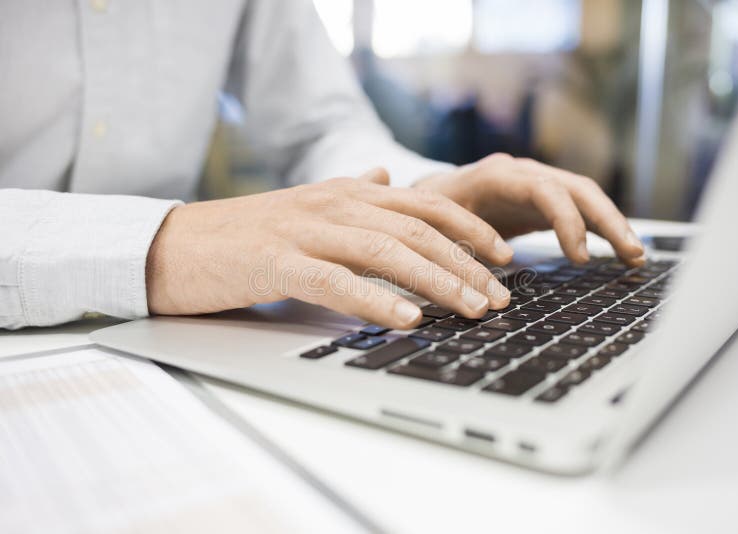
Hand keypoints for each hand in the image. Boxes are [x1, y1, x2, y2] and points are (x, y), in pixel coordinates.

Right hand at [146, 168, 512, 328]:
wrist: (177, 245)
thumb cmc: (247, 233)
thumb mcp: (306, 204)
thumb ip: (351, 192)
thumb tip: (386, 177)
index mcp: (345, 192)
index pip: (423, 203)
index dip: (468, 228)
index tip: (502, 255)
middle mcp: (333, 204)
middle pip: (416, 231)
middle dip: (466, 264)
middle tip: (500, 295)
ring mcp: (306, 231)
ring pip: (388, 253)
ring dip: (437, 282)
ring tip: (472, 308)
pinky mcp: (279, 264)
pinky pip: (339, 282)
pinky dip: (378, 300)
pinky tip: (410, 317)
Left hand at [415, 153, 645, 265]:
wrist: (428, 198)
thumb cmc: (429, 213)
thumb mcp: (436, 224)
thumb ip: (459, 238)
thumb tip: (490, 265)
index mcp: (496, 176)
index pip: (543, 190)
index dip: (566, 221)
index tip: (578, 258)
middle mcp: (523, 173)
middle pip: (576, 189)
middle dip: (607, 220)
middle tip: (630, 253)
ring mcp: (537, 183)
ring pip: (585, 197)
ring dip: (613, 224)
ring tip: (636, 256)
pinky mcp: (544, 200)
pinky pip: (580, 210)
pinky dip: (602, 229)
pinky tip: (623, 252)